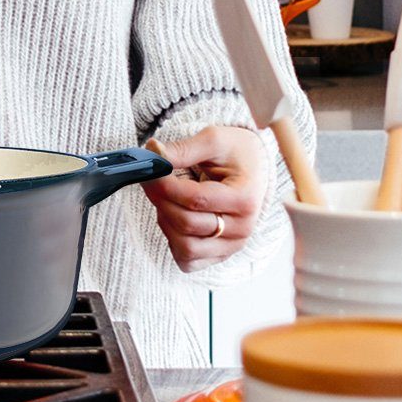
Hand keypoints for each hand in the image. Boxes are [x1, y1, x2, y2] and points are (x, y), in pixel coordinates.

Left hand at [141, 125, 268, 271]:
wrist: (253, 167)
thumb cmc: (234, 153)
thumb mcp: (213, 140)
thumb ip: (183, 149)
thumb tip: (153, 153)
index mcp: (245, 199)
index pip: (196, 199)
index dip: (165, 185)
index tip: (150, 169)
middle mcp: (243, 228)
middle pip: (187, 223)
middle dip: (160, 200)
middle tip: (149, 178)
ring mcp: (232, 246)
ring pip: (185, 247)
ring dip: (165, 220)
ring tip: (165, 198)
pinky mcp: (219, 256)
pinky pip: (187, 261)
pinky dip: (172, 241)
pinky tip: (173, 218)